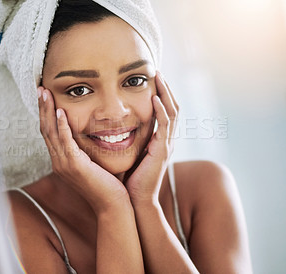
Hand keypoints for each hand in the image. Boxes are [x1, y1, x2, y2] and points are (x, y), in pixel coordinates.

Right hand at [37, 87, 129, 214]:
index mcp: (62, 160)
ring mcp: (64, 164)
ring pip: (51, 132)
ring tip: (45, 93)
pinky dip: (61, 126)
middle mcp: (59, 161)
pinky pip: (65, 142)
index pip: (50, 132)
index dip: (46, 113)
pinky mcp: (74, 165)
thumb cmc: (107, 184)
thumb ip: (87, 149)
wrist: (112, 205)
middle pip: (45, 129)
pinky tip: (60, 111)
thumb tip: (90, 133)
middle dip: (42, 107)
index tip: (46, 96)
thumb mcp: (93, 163)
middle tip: (40, 88)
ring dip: (47, 111)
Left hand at [125, 72, 178, 204]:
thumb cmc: (130, 178)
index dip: (160, 94)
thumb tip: (114, 126)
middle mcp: (166, 140)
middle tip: (157, 71)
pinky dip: (161, 110)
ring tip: (158, 76)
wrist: (135, 200)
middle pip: (172, 107)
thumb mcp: (130, 153)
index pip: (164, 110)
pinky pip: (165, 125)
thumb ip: (129, 139)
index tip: (151, 78)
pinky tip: (154, 98)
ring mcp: (166, 145)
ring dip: (166, 92)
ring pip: (172, 112)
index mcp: (159, 139)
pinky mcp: (162, 151)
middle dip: (166, 88)